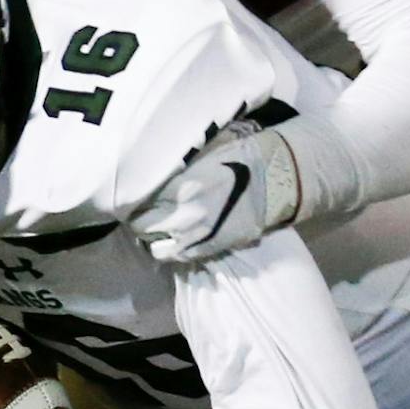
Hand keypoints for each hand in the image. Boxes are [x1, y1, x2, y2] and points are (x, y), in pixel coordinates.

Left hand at [131, 126, 300, 264]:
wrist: (277, 179)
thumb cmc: (240, 157)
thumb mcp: (202, 151)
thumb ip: (176, 165)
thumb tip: (151, 167)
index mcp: (179, 186)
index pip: (138, 201)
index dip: (132, 200)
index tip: (132, 197)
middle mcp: (184, 214)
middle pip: (142, 226)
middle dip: (139, 220)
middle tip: (142, 213)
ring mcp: (197, 235)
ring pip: (156, 247)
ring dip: (153, 239)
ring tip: (157, 229)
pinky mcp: (211, 248)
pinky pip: (179, 257)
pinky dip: (172, 249)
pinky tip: (176, 239)